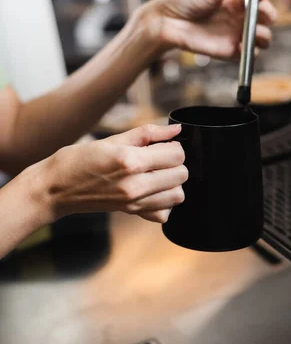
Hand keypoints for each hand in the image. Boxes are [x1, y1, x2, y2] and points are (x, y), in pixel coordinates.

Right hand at [41, 124, 187, 223]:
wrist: (55, 189)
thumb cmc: (78, 160)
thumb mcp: (112, 139)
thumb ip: (148, 133)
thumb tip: (176, 129)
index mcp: (130, 161)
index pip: (176, 155)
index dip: (174, 146)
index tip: (163, 144)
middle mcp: (135, 184)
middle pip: (181, 175)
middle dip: (175, 163)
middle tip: (160, 158)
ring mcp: (134, 202)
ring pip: (178, 195)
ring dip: (173, 183)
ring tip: (158, 174)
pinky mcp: (132, 212)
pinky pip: (164, 213)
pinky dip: (164, 202)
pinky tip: (152, 190)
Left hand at [138, 0, 276, 59]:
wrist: (166, 22)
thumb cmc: (184, 2)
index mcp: (236, 0)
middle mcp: (239, 17)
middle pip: (267, 18)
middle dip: (268, 13)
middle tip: (258, 10)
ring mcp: (236, 34)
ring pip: (263, 38)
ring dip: (263, 34)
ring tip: (252, 29)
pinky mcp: (229, 51)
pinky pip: (249, 55)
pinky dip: (251, 51)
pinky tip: (241, 44)